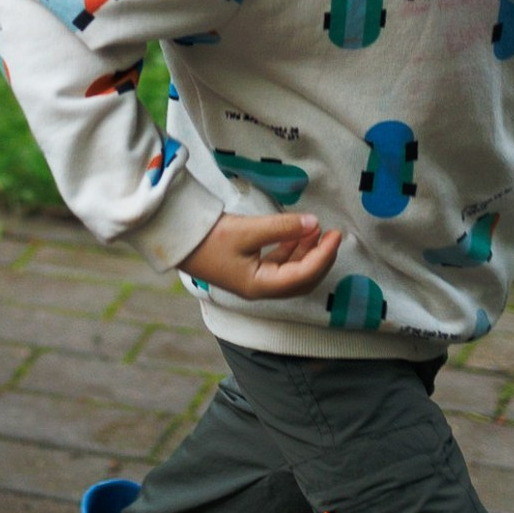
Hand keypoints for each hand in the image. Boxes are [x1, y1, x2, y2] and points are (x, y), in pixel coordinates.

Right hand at [177, 211, 342, 299]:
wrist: (178, 240)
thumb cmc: (208, 238)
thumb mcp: (247, 230)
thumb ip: (282, 228)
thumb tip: (313, 223)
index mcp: (260, 286)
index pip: (303, 275)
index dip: (323, 256)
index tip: (335, 235)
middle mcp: (261, 288)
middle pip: (302, 279)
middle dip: (321, 258)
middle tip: (334, 234)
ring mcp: (256, 280)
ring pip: (293, 271)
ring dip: (308, 252)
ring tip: (318, 229)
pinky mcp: (250, 269)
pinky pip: (280, 263)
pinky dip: (293, 249)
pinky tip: (299, 233)